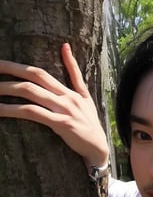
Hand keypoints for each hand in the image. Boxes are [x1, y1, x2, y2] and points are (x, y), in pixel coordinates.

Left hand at [0, 43, 108, 168]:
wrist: (99, 150)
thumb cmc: (90, 126)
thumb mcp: (86, 98)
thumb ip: (75, 75)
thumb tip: (64, 46)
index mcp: (70, 91)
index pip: (40, 72)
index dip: (18, 66)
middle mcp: (66, 97)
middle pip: (33, 77)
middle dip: (9, 70)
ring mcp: (64, 109)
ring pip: (30, 92)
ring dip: (6, 89)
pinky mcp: (62, 123)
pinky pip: (32, 112)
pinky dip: (13, 109)